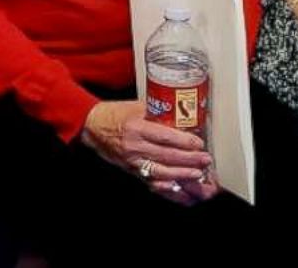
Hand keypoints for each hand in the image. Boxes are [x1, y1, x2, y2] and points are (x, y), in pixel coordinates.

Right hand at [79, 100, 216, 205]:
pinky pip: (152, 183)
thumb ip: (159, 111)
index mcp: (136, 127)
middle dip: (189, 160)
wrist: (92, 127)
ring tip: (198, 175)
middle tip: (205, 160)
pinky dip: (168, 189)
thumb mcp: (136, 106)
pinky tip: (180, 190)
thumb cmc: (114, 114)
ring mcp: (132, 162)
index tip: (199, 143)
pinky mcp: (132, 171)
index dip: (184, 141)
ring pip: (161, 173)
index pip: (164, 136)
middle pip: (166, 156)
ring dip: (182, 176)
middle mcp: (134, 147)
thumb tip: (183, 114)